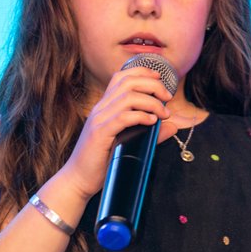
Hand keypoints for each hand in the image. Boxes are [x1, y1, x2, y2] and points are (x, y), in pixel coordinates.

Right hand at [61, 67, 178, 200]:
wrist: (78, 179)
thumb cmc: (102, 162)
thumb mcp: (128, 143)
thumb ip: (150, 133)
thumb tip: (172, 126)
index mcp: (105, 106)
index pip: (122, 77)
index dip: (143, 72)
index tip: (161, 80)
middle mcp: (101, 108)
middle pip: (128, 81)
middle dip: (152, 84)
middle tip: (168, 97)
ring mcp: (99, 120)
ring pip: (128, 97)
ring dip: (151, 101)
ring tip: (163, 114)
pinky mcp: (100, 134)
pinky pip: (123, 117)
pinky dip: (140, 116)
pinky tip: (151, 122)